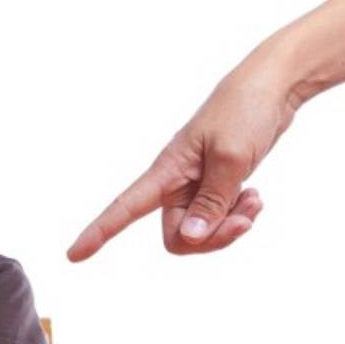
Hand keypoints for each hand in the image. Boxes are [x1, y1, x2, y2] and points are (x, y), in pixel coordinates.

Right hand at [67, 66, 295, 259]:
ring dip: (231, 225)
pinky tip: (253, 197)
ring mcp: (196, 185)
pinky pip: (218, 219)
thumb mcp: (230, 158)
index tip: (73, 256)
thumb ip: (211, 202)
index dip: (98, 232)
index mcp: (168, 170)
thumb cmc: (245, 112)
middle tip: (243, 221)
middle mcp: (176, 182)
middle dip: (212, 238)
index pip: (124, 207)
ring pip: (201, 232)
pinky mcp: (215, 185)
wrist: (271, 88)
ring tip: (253, 201)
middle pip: (179, 236)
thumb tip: (189, 238)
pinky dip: (239, 215)